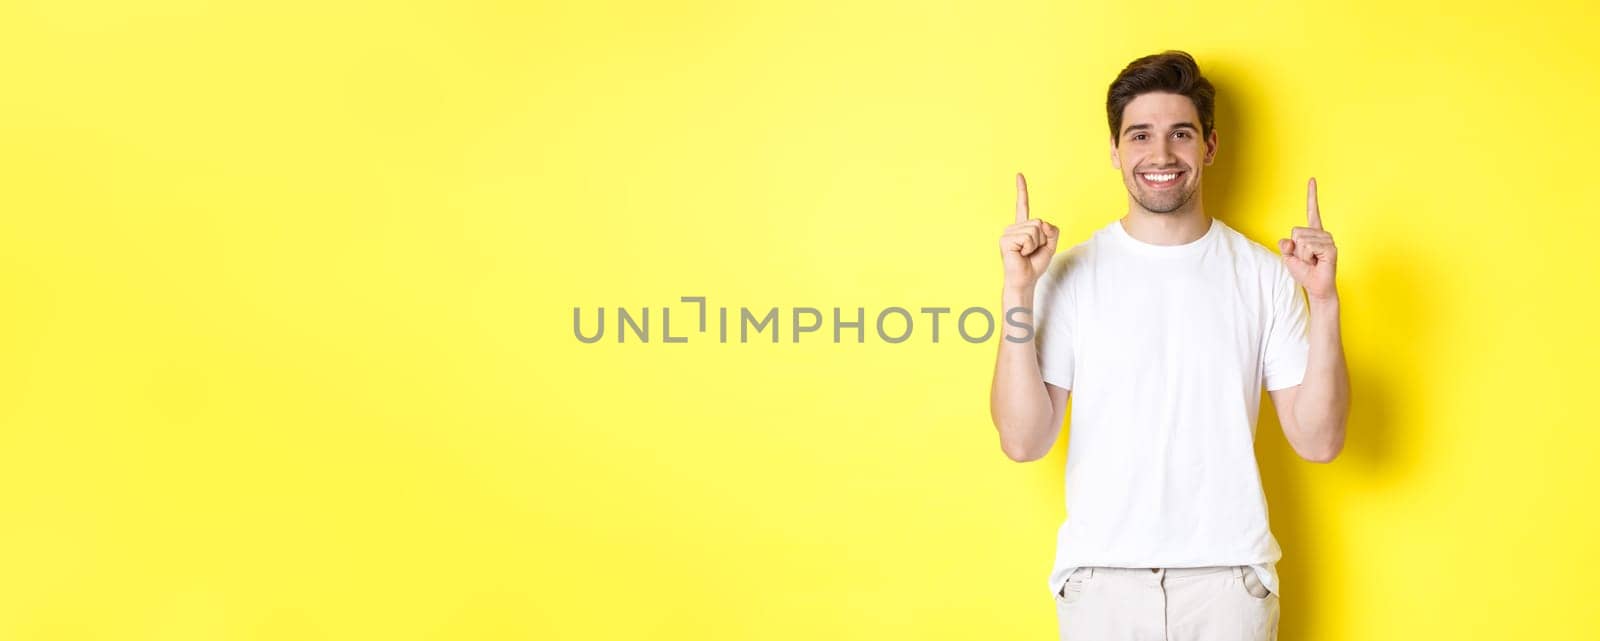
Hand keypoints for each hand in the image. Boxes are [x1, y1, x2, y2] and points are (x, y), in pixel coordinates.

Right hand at [1000, 173, 1059, 290]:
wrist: (1025, 280)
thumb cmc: (1034, 264)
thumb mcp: (1050, 245)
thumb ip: (1052, 231)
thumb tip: (1043, 223)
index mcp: (1022, 227)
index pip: (1022, 205)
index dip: (1022, 190)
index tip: (1019, 174)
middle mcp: (1013, 227)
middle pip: (1038, 222)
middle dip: (1042, 239)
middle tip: (1032, 251)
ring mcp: (1008, 233)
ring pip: (1034, 230)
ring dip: (1036, 244)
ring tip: (1026, 253)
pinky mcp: (1005, 240)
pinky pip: (1028, 237)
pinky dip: (1029, 248)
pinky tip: (1021, 254)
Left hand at [1278, 177, 1337, 301]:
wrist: (1316, 287)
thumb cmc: (1304, 272)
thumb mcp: (1288, 257)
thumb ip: (1286, 246)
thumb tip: (1288, 240)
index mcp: (1312, 232)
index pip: (1312, 210)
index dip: (1312, 195)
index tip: (1312, 179)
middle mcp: (1321, 233)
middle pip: (1296, 232)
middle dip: (1295, 250)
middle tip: (1306, 259)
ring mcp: (1327, 240)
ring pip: (1301, 240)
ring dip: (1301, 255)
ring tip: (1312, 262)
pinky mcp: (1331, 248)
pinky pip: (1308, 246)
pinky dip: (1307, 257)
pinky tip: (1316, 262)